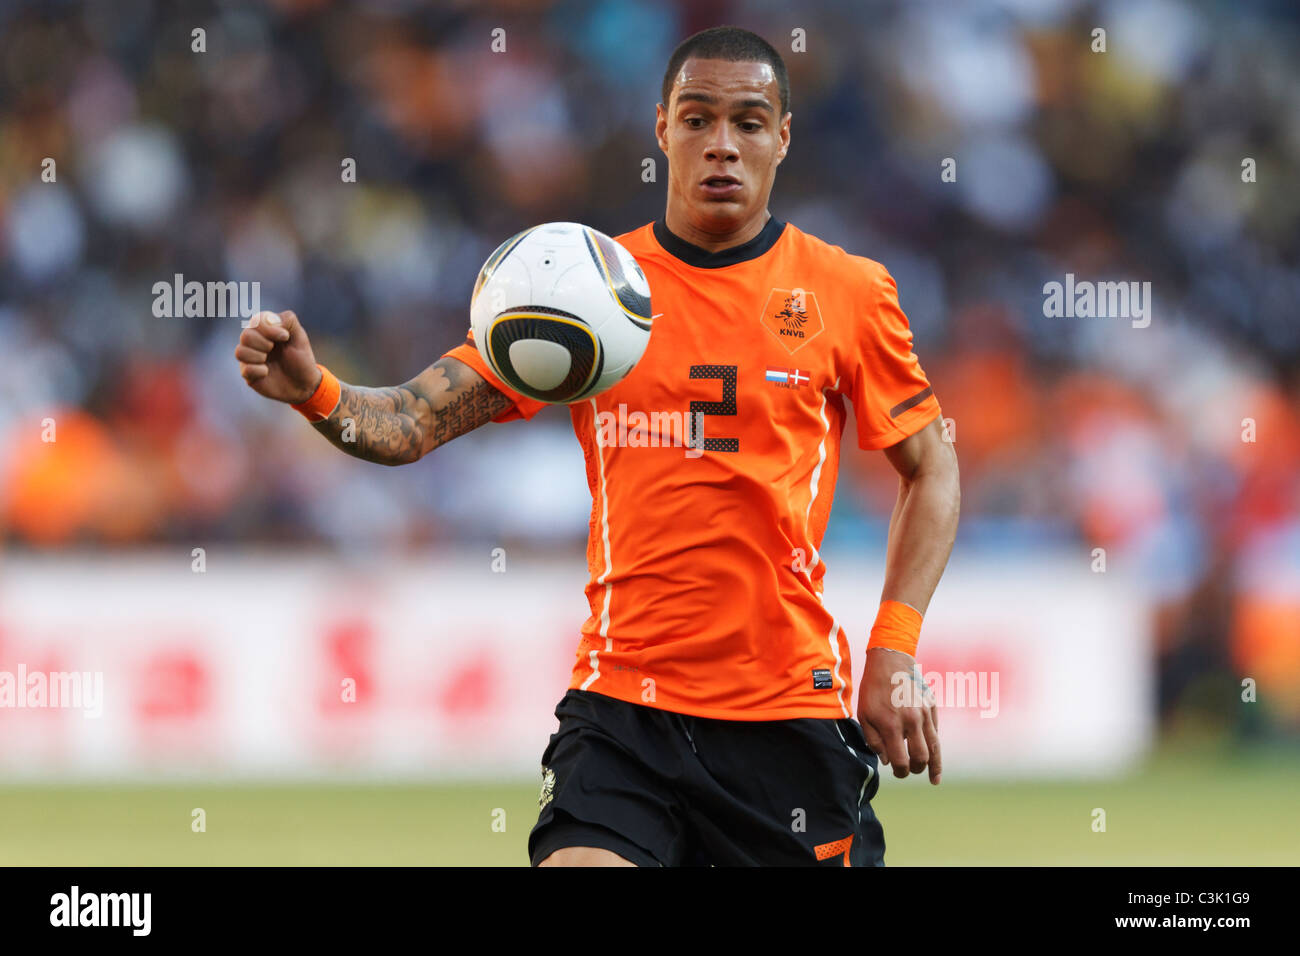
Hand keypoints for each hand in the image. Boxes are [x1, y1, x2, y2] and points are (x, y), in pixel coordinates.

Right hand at [235, 310, 320, 403]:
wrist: (305, 383)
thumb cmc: (301, 358)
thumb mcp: (300, 336)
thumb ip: (288, 320)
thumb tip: (270, 320)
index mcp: (265, 330)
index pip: (256, 321)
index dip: (269, 328)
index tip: (285, 337)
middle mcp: (254, 342)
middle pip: (245, 336)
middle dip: (264, 343)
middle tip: (274, 349)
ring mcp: (249, 359)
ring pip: (240, 352)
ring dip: (259, 356)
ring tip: (269, 361)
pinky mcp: (249, 375)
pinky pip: (245, 370)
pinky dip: (259, 371)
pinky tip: (267, 372)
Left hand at [857, 646, 941, 783]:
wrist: (890, 661)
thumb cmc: (873, 689)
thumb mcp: (865, 715)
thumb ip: (874, 741)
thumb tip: (887, 761)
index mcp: (892, 725)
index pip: (901, 761)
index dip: (900, 771)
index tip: (898, 772)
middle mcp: (911, 721)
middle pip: (921, 758)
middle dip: (916, 769)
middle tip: (910, 771)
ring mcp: (924, 713)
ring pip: (935, 747)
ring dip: (934, 765)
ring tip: (933, 779)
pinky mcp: (932, 706)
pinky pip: (935, 731)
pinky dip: (934, 745)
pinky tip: (932, 754)